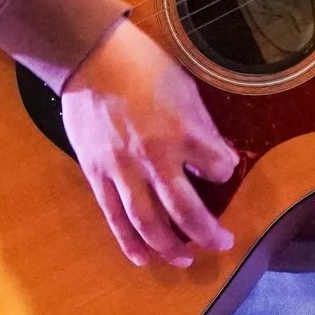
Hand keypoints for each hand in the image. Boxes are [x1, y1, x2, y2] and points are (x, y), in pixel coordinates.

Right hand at [59, 18, 239, 267]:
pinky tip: (143, 257)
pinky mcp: (97, 174)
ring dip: (170, 247)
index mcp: (182, 130)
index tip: (222, 167)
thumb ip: (199, 124)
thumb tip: (211, 152)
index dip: (224, 169)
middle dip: (208, 232)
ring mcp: (123, 169)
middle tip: (222, 242)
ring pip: (149, 223)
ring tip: (185, 258)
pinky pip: (114, 217)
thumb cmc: (142, 64)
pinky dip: (129, 242)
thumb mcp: (184, 86)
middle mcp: (155, 156)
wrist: (90, 56)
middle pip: (186, 210)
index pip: (218, 166)